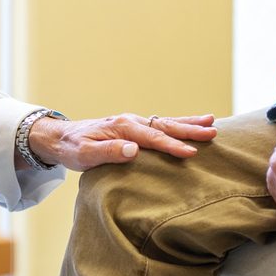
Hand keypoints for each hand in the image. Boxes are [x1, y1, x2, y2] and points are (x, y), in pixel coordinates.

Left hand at [30, 112, 216, 170]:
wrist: (62, 138)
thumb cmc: (73, 149)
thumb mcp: (85, 154)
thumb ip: (109, 151)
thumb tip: (133, 150)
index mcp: (122, 127)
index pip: (152, 139)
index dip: (172, 146)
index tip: (191, 153)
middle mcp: (131, 121)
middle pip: (165, 126)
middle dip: (190, 130)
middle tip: (213, 133)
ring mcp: (134, 123)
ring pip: (166, 122)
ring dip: (188, 123)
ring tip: (211, 122)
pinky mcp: (134, 128)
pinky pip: (160, 125)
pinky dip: (178, 124)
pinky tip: (191, 124)